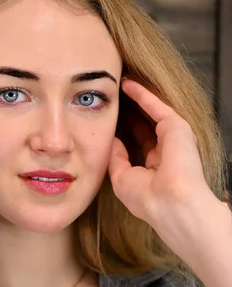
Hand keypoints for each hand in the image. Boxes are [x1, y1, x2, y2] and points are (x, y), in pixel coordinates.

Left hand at [108, 79, 217, 253]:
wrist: (169, 203)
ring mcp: (173, 139)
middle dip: (129, 112)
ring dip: (136, 99)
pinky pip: (156, 106)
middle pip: (145, 126)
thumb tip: (111, 140)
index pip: (139, 143)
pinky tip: (128, 84)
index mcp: (154, 168)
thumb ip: (117, 157)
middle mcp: (166, 152)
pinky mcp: (177, 127)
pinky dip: (142, 94)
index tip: (109, 120)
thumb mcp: (122, 177)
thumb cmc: (146, 198)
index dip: (124, 131)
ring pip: (151, 113)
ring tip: (119, 84)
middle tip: (113, 98)